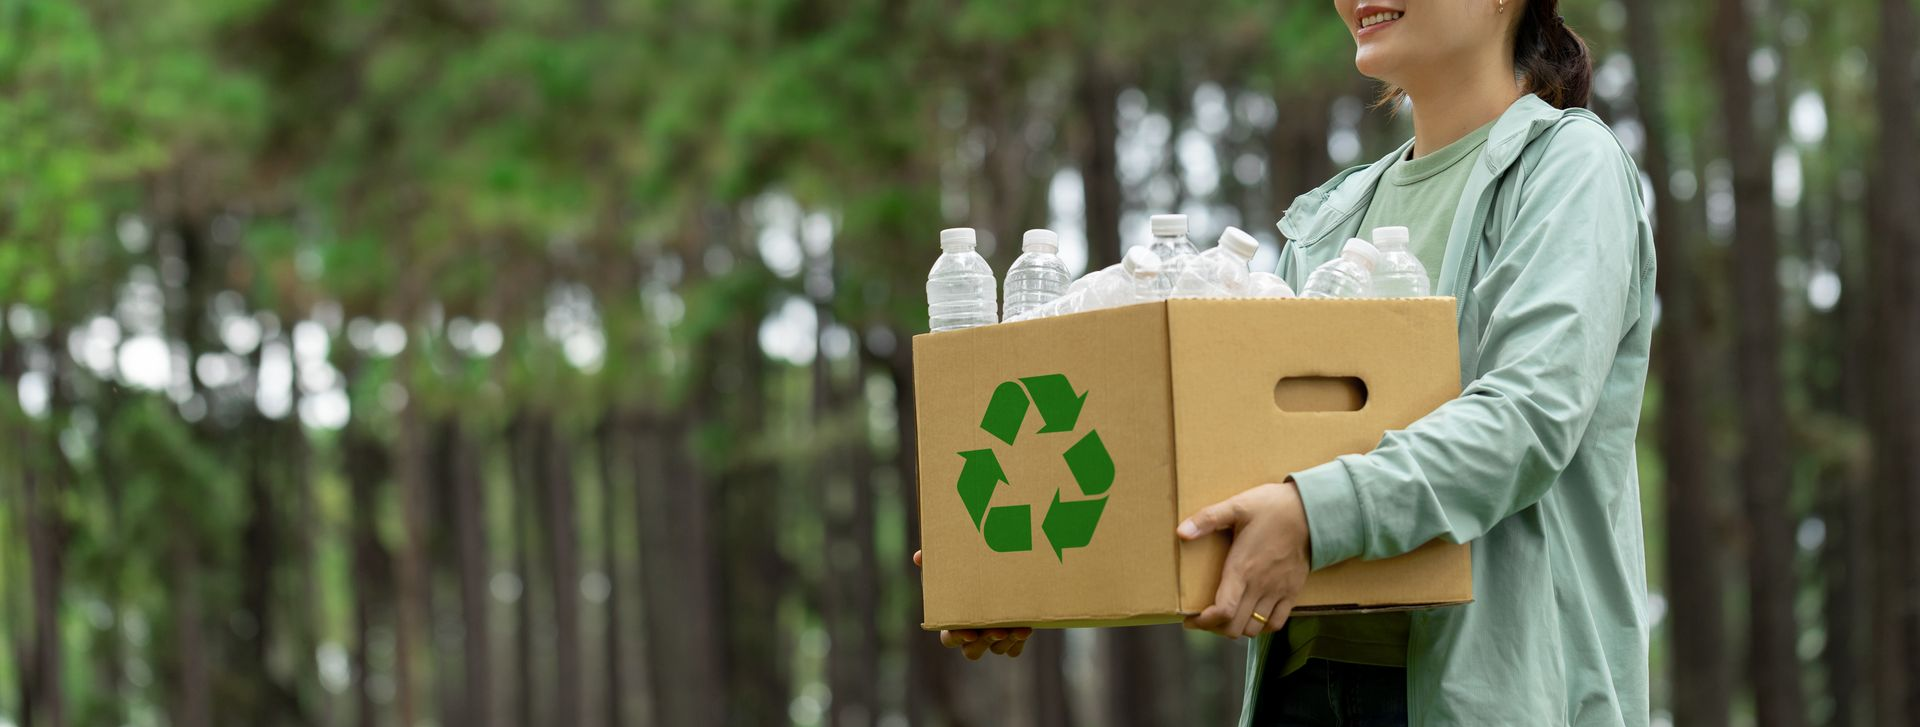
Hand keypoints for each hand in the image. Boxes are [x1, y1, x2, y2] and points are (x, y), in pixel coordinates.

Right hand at [912, 550, 1030, 658]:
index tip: (969, 633)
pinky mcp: (1011, 639)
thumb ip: (933, 563)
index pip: (949, 639)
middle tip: (997, 630)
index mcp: (953, 623)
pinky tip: (1025, 629)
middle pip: (972, 651)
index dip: (957, 638)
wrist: (1002, 577)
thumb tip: (918, 557)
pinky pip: (1013, 650)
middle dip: (985, 642)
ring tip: (1018, 628)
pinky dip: (1018, 643)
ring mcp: (992, 639)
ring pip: (996, 650)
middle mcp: (972, 636)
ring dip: (1006, 641)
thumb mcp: (952, 567)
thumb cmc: (968, 573)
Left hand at [1176, 479, 1311, 639]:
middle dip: (1214, 627)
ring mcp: (1277, 591)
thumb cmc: (1272, 507)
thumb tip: (1181, 531)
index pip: (1223, 611)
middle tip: (1204, 617)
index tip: (1190, 619)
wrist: (1311, 511)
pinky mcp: (1292, 592)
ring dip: (1236, 627)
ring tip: (1226, 616)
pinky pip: (1276, 623)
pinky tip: (1251, 615)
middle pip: (1235, 626)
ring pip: (1254, 629)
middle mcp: (1260, 586)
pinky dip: (1261, 626)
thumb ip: (1207, 519)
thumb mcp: (1237, 505)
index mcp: (1242, 568)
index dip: (1204, 622)